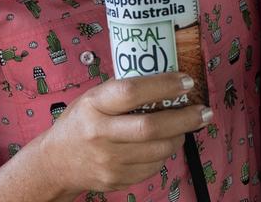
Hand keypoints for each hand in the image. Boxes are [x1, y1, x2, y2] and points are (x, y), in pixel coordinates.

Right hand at [30, 73, 208, 195]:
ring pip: (158, 150)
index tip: (186, 81)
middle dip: (185, 118)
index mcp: (94, 105)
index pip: (132, 92)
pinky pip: (153, 167)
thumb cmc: (82, 122)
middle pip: (151, 127)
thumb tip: (170, 82)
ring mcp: (108, 160)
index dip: (163, 86)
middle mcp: (100, 134)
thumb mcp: (95, 98)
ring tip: (185, 127)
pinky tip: (164, 144)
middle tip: (204, 111)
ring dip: (179, 137)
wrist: (56, 162)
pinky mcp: (116, 179)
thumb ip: (125, 92)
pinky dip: (164, 154)